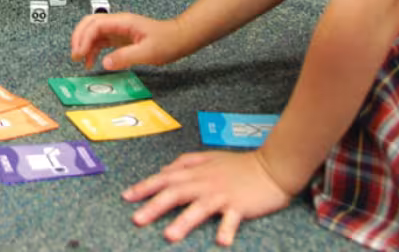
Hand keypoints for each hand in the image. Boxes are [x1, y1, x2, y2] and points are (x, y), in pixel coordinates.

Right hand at [70, 13, 184, 70]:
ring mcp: (118, 30)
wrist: (180, 38)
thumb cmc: (168, 42)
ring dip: (84, 44)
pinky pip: (101, 41)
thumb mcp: (148, 52)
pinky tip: (92, 62)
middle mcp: (118, 24)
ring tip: (80, 60)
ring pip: (93, 32)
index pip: (95, 25)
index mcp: (123, 22)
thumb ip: (126, 57)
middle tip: (75, 55)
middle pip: (89, 23)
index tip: (79, 53)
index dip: (84, 38)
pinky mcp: (120, 38)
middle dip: (78, 37)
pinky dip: (92, 50)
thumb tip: (105, 63)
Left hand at [123, 150, 291, 245]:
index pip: (164, 178)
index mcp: (196, 172)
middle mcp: (205, 183)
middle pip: (175, 193)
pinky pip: (232, 218)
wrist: (272, 166)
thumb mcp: (208, 158)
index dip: (144, 187)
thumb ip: (185, 163)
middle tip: (137, 219)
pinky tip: (221, 241)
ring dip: (184, 221)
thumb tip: (164, 170)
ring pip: (199, 208)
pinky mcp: (240, 206)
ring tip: (170, 236)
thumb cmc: (239, 164)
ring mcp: (222, 195)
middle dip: (154, 206)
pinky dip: (227, 228)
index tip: (126, 197)